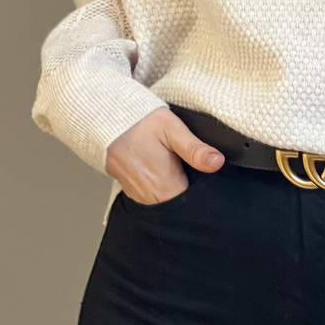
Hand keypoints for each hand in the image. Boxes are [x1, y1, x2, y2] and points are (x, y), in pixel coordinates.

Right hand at [105, 108, 224, 205]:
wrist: (108, 120)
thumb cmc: (140, 123)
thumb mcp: (172, 129)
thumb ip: (195, 149)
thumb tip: (217, 162)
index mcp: (164, 186)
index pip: (191, 205)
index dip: (202, 195)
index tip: (206, 181)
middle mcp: (151, 197)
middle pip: (178, 204)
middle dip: (189, 192)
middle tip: (192, 170)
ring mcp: (139, 196)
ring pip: (165, 202)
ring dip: (175, 190)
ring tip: (178, 169)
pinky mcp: (131, 190)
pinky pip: (152, 197)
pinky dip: (160, 188)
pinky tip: (164, 171)